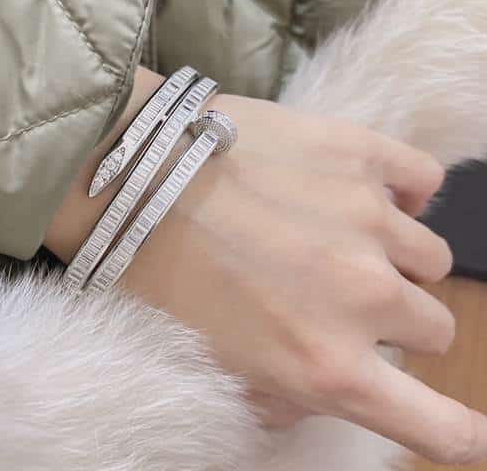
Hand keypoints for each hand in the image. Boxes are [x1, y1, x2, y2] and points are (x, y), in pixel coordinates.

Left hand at [46, 67, 486, 464]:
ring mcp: (368, 218)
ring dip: (392, 255)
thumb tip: (319, 392)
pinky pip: (424, 181)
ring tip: (336, 233)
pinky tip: (365, 192)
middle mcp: (361, 297)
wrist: (131, 174)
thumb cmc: (154, 272)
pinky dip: (405, 192)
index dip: (457, 431)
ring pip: (429, 257)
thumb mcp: (209, 362)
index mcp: (323, 364)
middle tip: (338, 291)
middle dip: (392, 319)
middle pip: (431, 326)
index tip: (465, 431)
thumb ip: (279, 393)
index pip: (433, 424)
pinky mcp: (358, 152)